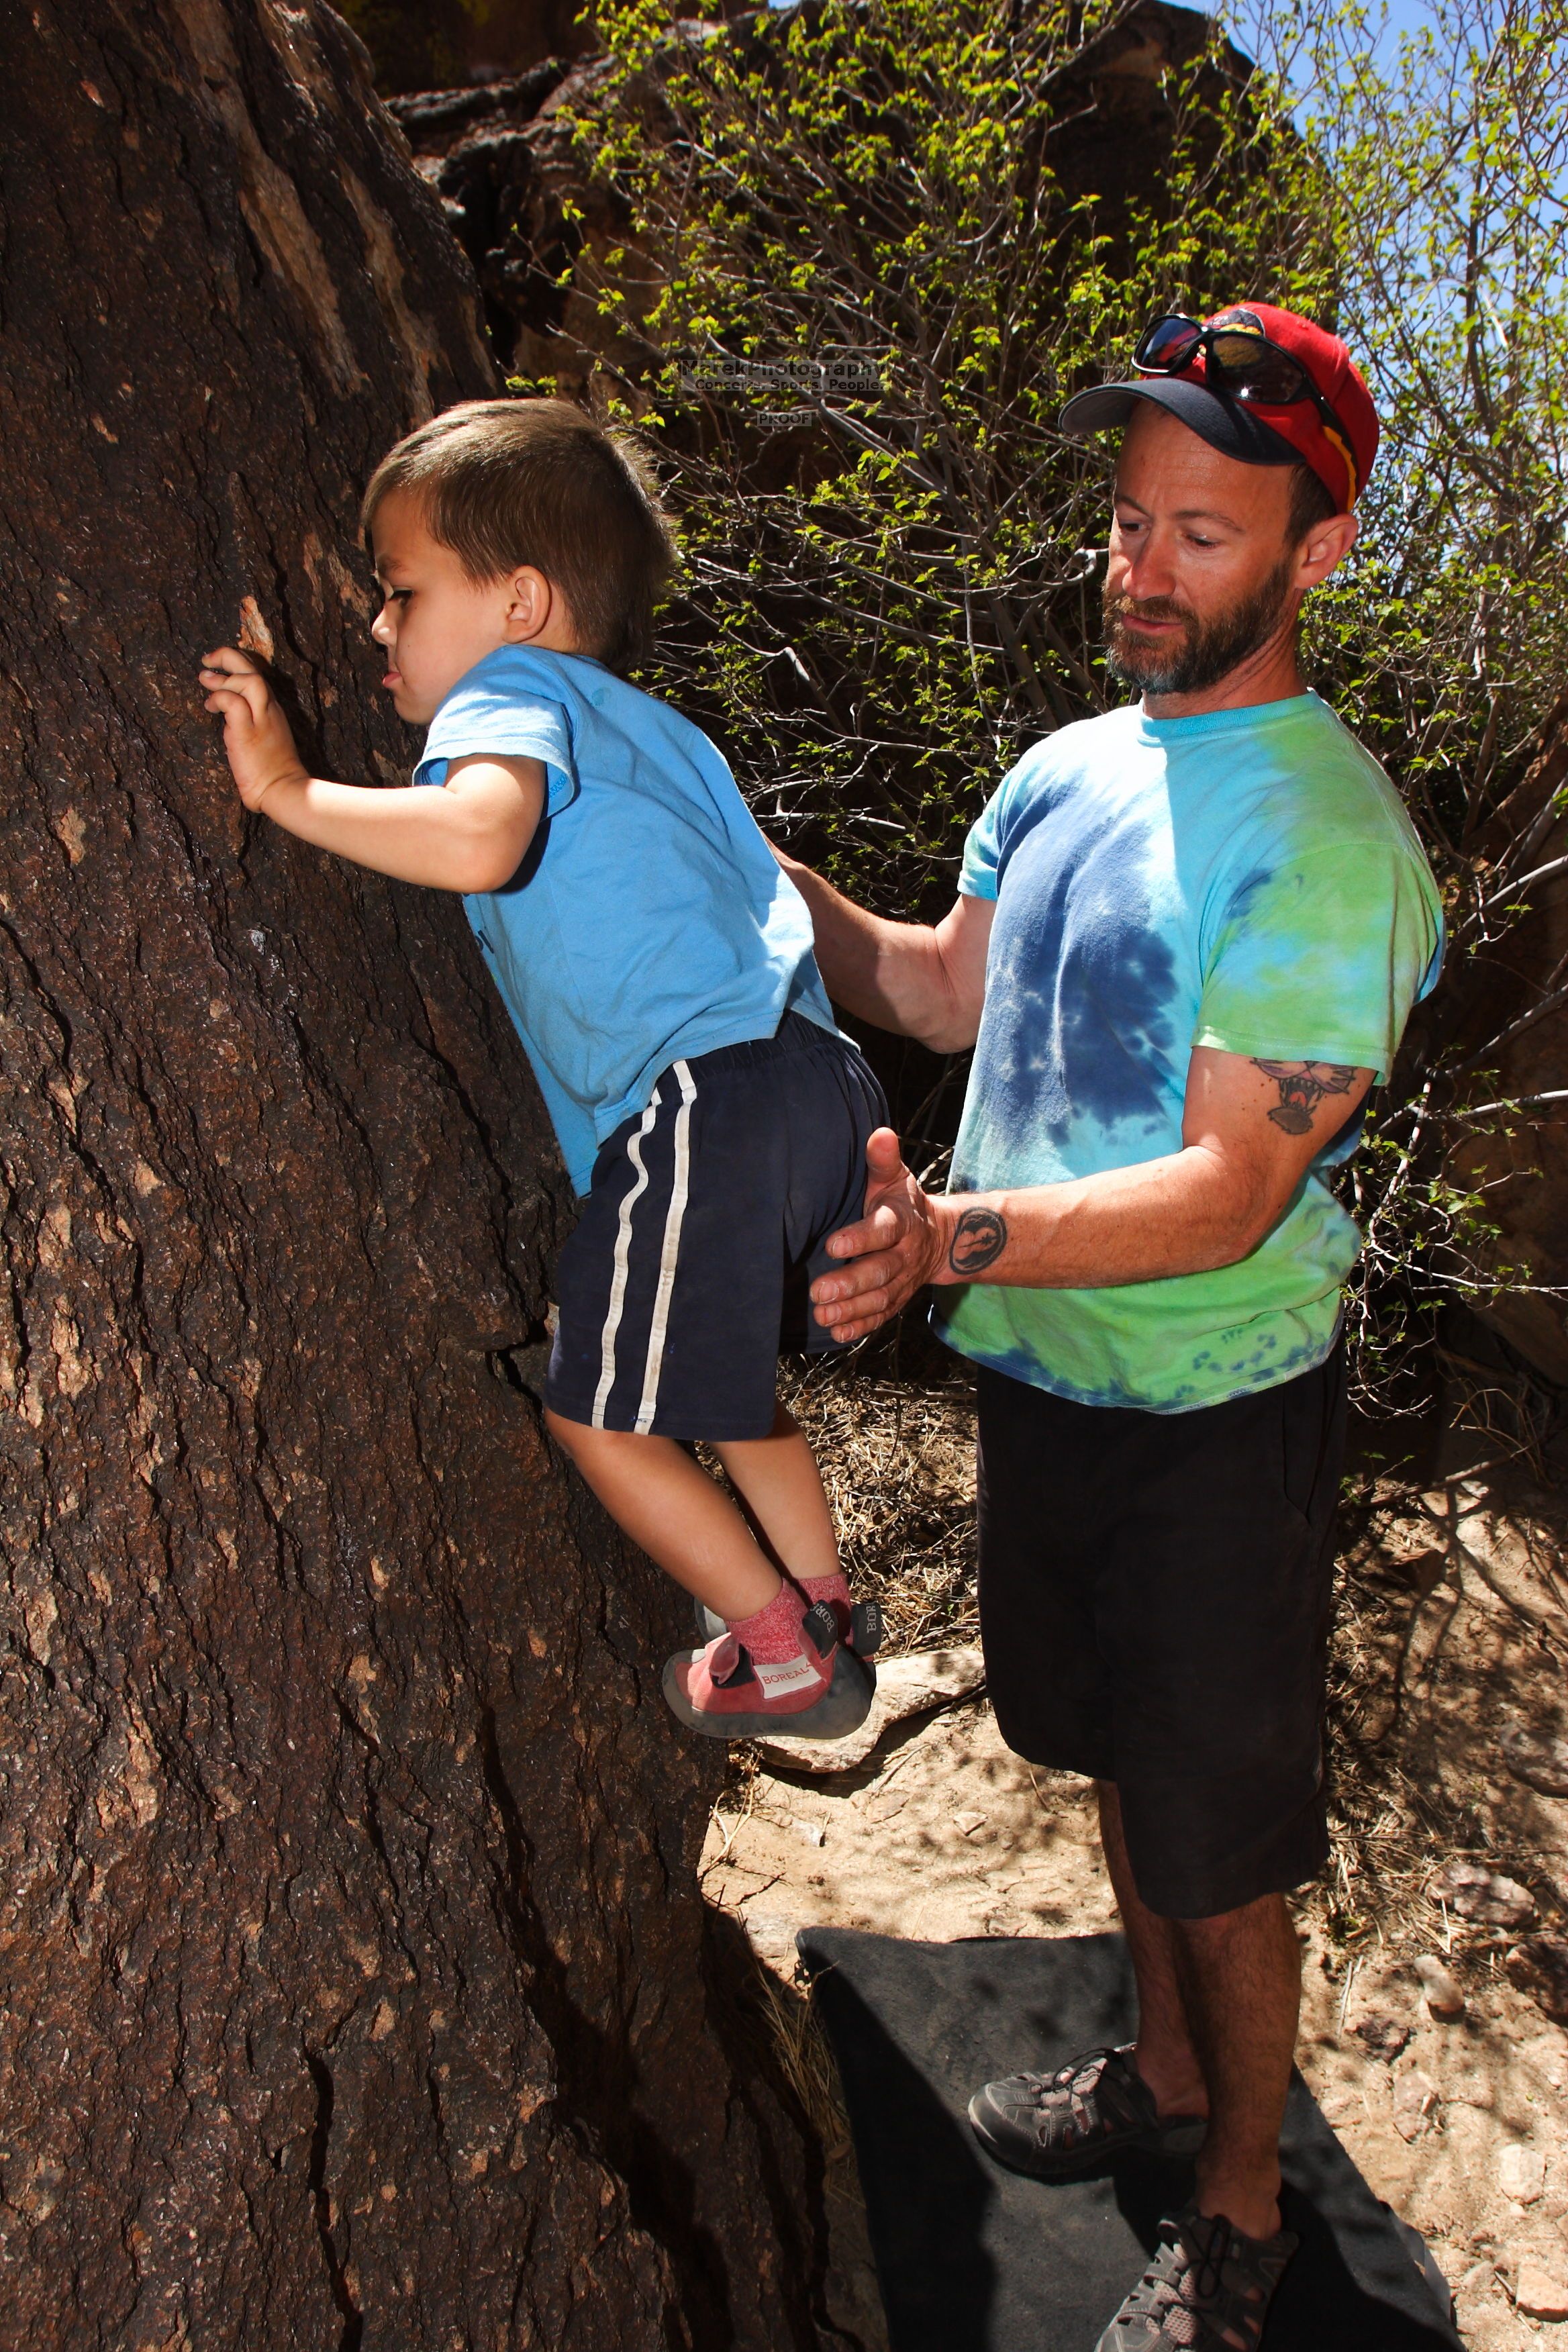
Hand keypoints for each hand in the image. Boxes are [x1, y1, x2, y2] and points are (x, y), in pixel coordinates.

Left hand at [198, 646, 307, 811]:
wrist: (283, 790)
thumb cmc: (270, 770)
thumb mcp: (261, 736)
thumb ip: (246, 719)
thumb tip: (224, 711)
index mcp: (271, 709)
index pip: (256, 674)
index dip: (236, 663)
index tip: (217, 666)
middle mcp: (269, 709)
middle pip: (253, 669)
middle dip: (227, 657)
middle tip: (206, 660)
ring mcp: (261, 720)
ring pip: (248, 680)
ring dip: (223, 677)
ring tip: (204, 680)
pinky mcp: (248, 732)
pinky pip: (233, 703)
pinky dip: (219, 698)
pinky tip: (210, 707)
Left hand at [810, 1127, 949, 1342]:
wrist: (939, 1238)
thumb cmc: (903, 1203)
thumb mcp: (895, 1178)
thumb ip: (883, 1160)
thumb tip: (880, 1134)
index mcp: (901, 1221)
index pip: (883, 1230)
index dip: (860, 1238)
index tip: (833, 1244)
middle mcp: (904, 1255)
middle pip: (880, 1271)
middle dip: (850, 1283)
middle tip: (819, 1292)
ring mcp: (902, 1281)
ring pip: (880, 1298)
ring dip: (851, 1309)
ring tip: (822, 1314)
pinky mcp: (897, 1300)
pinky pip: (881, 1317)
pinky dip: (860, 1327)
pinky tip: (836, 1333)